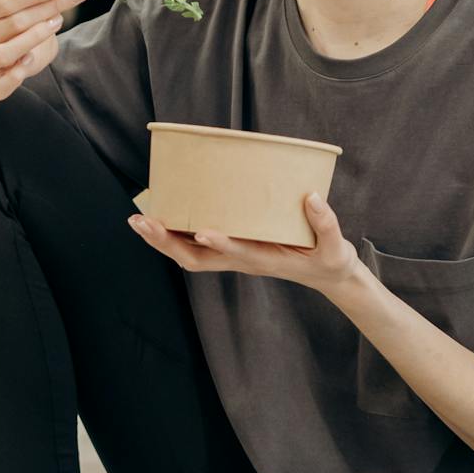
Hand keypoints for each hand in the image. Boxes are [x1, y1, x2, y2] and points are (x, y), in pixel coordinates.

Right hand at [0, 0, 91, 100]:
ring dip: (36, 36)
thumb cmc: (15, 16)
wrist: (9, 48)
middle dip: (47, 8)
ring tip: (57, 22)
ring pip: (6, 52)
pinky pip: (0, 87)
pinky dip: (13, 79)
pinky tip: (30, 63)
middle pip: (11, 23)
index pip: (5, 0)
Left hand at [128, 191, 359, 292]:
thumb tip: (311, 197)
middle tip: (142, 222)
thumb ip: (325, 223)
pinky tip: (159, 218)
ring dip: (162, 240)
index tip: (202, 230)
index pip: (238, 253)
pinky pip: (196, 247)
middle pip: (196, 259)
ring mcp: (234, 258)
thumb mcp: (335, 246)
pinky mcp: (232, 251)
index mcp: (265, 260)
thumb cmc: (328, 260)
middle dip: (167, 242)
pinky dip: (174, 234)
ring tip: (138, 220)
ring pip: (189, 255)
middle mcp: (242, 261)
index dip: (220, 243)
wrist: (325, 276)